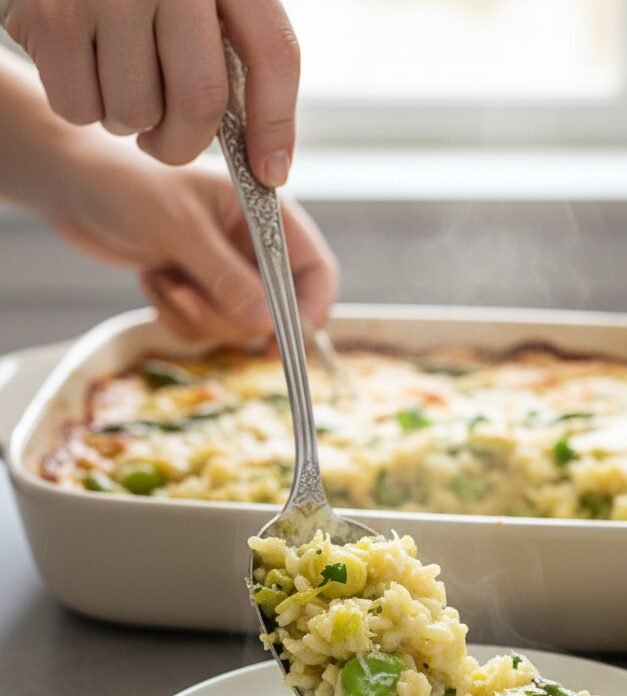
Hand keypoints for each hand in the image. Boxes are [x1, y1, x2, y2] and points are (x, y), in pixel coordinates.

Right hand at [2, 0, 298, 185]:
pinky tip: (81, 64)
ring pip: (136, 115)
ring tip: (117, 76)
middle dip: (185, 143)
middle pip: (201, 102)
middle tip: (169, 139)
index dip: (276, 124)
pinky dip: (83, 107)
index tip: (269, 171)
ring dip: (128, 121)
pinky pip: (79, 109)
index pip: (273, 53)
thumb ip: (230, 45)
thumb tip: (264, 154)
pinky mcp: (51, 15)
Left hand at [51, 143, 337, 338]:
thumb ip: (225, 277)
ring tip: (163, 276)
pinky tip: (153, 277)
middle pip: (276, 310)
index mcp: (265, 213)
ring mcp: (225, 269)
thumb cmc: (126, 184)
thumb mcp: (179, 228)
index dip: (310, 310)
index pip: (315, 270)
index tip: (284, 343)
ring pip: (236, 326)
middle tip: (189, 294)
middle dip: (230, 315)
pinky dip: (176, 315)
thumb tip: (267, 325)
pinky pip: (204, 329)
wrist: (72, 185)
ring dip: (196, 314)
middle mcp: (252, 245)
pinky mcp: (198, 289)